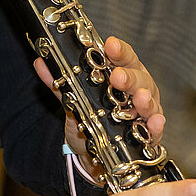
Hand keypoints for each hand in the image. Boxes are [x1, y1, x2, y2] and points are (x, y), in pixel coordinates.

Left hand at [34, 35, 164, 176]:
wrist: (94, 151)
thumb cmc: (92, 114)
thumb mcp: (75, 99)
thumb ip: (60, 82)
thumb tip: (40, 63)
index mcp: (122, 72)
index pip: (123, 56)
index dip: (118, 50)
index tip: (110, 44)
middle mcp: (137, 88)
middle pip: (138, 77)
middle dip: (128, 77)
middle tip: (117, 77)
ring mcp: (146, 110)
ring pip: (149, 101)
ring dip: (145, 100)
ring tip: (139, 98)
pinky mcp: (149, 133)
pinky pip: (155, 129)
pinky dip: (156, 126)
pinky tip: (154, 122)